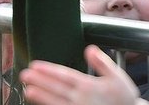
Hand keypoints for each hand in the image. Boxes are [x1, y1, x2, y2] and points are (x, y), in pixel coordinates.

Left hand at [21, 45, 140, 104]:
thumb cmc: (123, 98)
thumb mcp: (116, 76)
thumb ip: (102, 62)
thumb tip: (89, 49)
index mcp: (89, 85)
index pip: (64, 76)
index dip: (48, 70)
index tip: (35, 65)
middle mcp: (80, 99)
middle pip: (55, 88)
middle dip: (39, 81)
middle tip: (24, 75)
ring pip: (54, 102)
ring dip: (40, 96)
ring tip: (27, 90)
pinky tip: (41, 104)